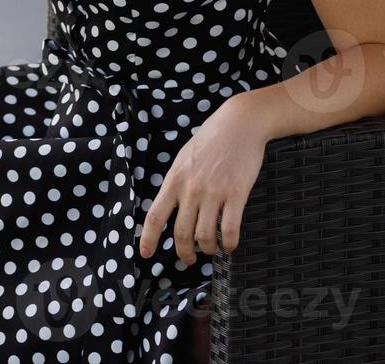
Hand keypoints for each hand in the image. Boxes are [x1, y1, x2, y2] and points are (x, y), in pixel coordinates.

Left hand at [138, 98, 268, 265]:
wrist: (238, 124)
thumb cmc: (210, 140)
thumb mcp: (183, 159)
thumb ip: (176, 182)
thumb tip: (171, 206)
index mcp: (173, 179)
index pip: (155, 216)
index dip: (148, 239)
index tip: (146, 254)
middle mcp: (191, 189)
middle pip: (181, 233)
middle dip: (183, 253)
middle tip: (188, 260)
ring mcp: (214, 192)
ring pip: (205, 236)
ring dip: (208, 249)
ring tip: (211, 249)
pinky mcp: (237, 193)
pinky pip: (229, 229)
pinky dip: (228, 243)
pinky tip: (229, 245)